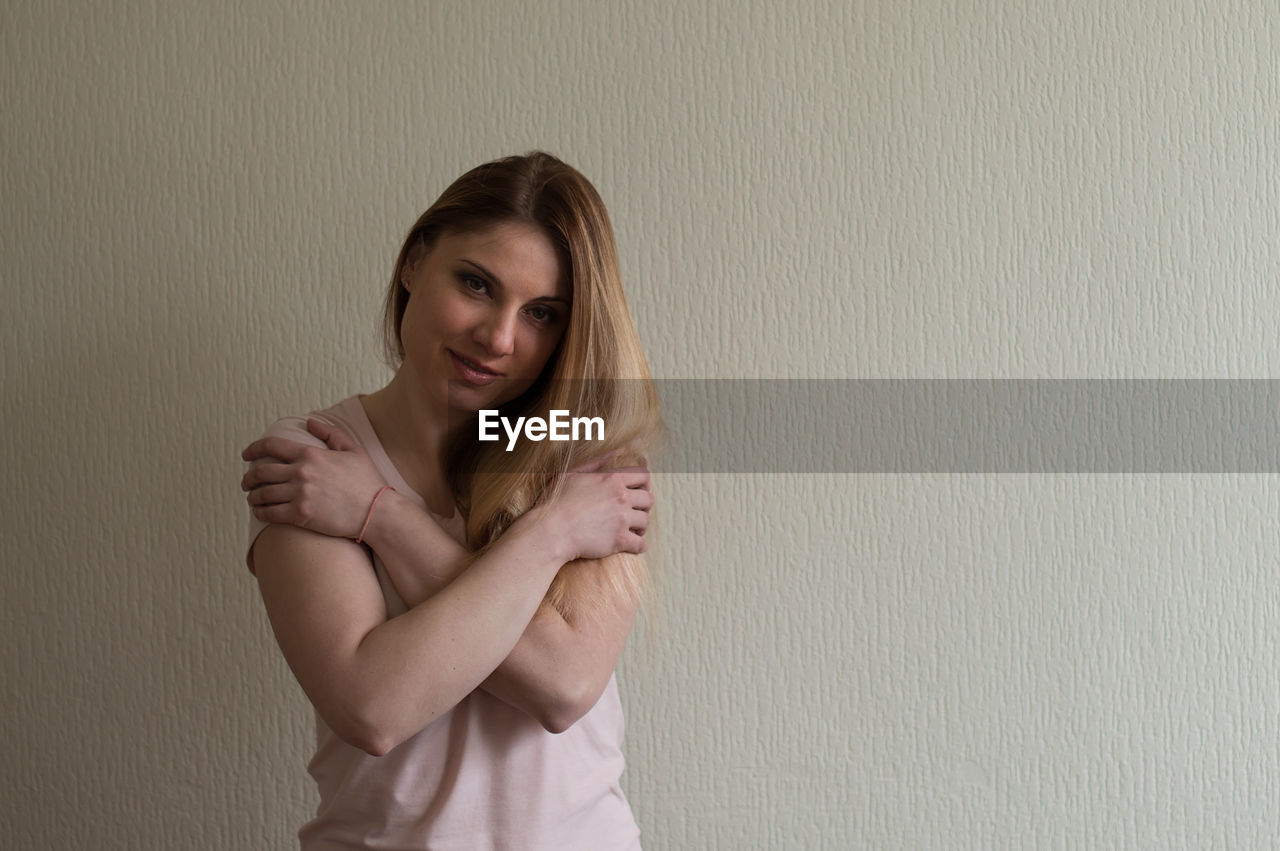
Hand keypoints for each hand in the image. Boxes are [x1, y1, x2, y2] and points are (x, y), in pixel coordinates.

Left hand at [240, 418, 388, 538]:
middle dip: (248, 477)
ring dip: (253, 496)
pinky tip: (261, 512)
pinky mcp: (300, 515)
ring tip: (253, 498)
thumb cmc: (367, 481)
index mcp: (311, 454)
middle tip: (246, 482)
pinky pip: (269, 513)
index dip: (253, 449)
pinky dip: (260, 512)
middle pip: (260, 472)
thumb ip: (330, 433)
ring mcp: (300, 494)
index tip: (246, 455)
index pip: (271, 446)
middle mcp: (301, 472)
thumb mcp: (353, 450)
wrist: (376, 511)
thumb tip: (310, 422)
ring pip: (262, 494)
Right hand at [536, 453, 653, 561]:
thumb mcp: (572, 474)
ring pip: (646, 521)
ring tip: (633, 529)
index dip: (645, 483)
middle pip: (649, 499)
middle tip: (635, 511)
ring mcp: (621, 519)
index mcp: (612, 479)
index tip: (640, 490)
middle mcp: (621, 497)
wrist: (550, 531)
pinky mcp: (619, 540)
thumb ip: (595, 462)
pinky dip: (640, 545)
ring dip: (641, 526)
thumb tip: (613, 453)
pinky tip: (633, 545)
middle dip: (644, 505)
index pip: (643, 475)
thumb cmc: (555, 501)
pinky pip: (641, 544)